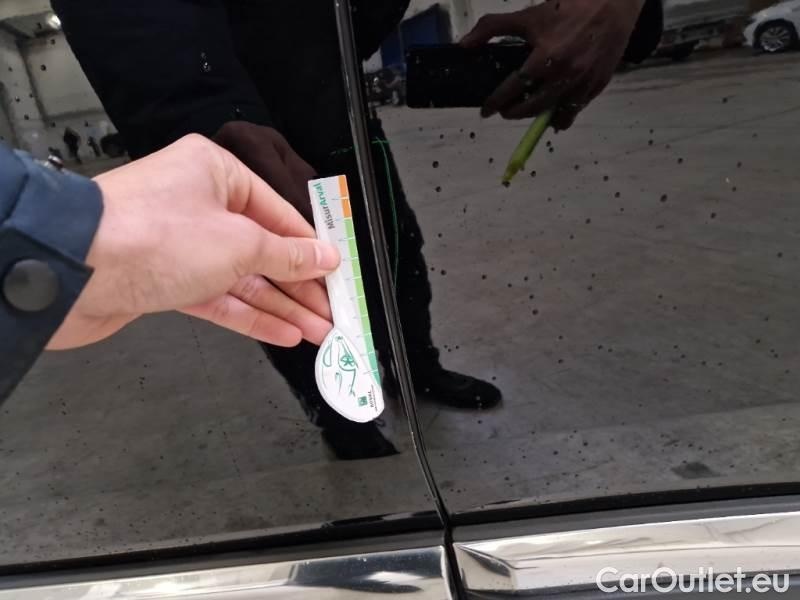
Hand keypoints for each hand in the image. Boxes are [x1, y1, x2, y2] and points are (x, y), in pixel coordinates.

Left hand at [48, 135, 339, 349]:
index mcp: (216, 173)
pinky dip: (250, 315)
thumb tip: (324, 257)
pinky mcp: (165, 281)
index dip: (312, 247)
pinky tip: (282, 332)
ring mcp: (181, 246)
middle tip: (333, 312)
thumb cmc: (152, 235)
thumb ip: (286, 255)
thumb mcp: (239, 243)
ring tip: (319, 332)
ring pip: (243, 278)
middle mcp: (199, 205)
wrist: (71, 270)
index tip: (338, 273)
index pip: (279, 212)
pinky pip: (218, 298)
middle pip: (263, 248)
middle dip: (300, 285)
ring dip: (282, 306)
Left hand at [461, 0, 645, 129]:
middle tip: (505, 111)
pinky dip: (561, 117)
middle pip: (532, 107)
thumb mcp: (528, 15)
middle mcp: (565, 75)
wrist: (613, 4)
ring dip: (536, 118)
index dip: (496, 102)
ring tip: (526, 112)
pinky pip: (575, 111)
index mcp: (545, 58)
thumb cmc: (569, 7)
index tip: (486, 110)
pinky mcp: (597, 86)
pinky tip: (552, 117)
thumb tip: (464, 45)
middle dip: (513, 112)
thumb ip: (492, 28)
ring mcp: (583, 83)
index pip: (513, 88)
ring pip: (554, 114)